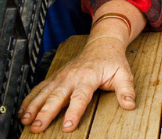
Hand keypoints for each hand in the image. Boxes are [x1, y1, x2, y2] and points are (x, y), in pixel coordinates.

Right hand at [19, 36, 134, 133]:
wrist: (102, 44)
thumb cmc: (113, 61)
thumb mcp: (123, 73)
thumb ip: (126, 90)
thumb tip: (130, 104)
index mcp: (89, 77)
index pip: (81, 97)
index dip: (74, 112)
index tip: (68, 126)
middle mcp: (73, 76)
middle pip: (58, 96)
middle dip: (46, 112)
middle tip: (38, 126)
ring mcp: (62, 76)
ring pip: (45, 92)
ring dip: (34, 106)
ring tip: (25, 120)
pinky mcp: (56, 77)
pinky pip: (40, 88)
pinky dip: (30, 99)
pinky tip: (22, 111)